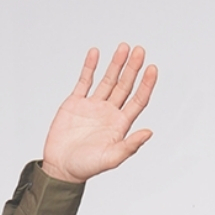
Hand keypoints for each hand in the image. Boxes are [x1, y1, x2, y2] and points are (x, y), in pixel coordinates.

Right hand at [41, 44, 157, 182]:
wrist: (62, 166)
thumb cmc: (87, 167)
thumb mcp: (112, 158)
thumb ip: (130, 145)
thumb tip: (149, 132)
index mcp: (120, 125)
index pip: (138, 101)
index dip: (146, 85)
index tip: (153, 68)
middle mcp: (109, 113)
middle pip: (125, 86)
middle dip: (133, 68)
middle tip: (140, 50)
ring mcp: (93, 106)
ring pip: (107, 80)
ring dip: (115, 64)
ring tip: (124, 47)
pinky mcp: (76, 103)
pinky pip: (84, 81)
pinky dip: (90, 67)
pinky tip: (96, 53)